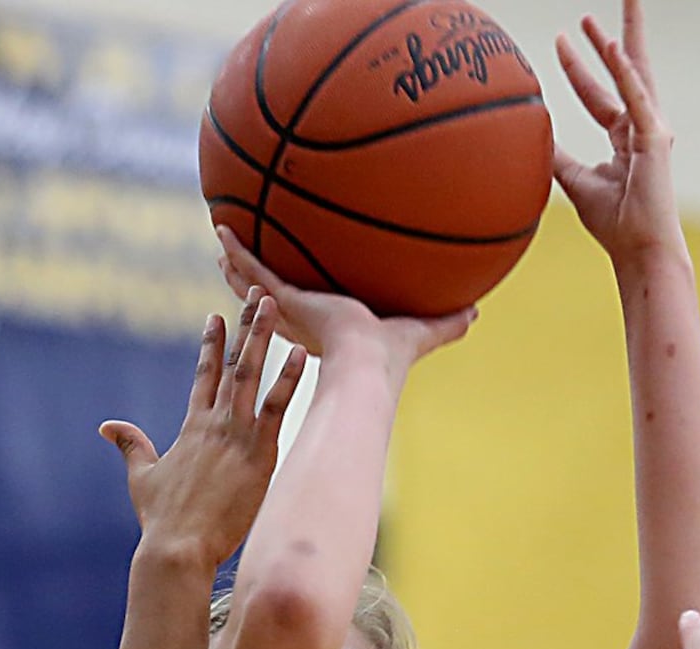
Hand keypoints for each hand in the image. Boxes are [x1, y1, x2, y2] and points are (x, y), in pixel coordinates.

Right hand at [102, 291, 308, 570]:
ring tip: (274, 306)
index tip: (217, 316)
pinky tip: (301, 353)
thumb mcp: (141, 476)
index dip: (211, 344)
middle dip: (246, 327)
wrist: (178, 547)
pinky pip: (277, 408)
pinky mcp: (258, 454)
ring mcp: (236, 435)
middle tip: (258, 295)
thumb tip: (106, 427)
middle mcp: (214, 423)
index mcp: (191, 427)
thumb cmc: (162, 519)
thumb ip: (130, 445)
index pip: (203, 375)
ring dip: (264, 338)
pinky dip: (288, 380)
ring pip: (253, 375)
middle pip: (233, 365)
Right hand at [215, 227, 474, 376]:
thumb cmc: (395, 360)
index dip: (295, 305)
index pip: (308, 316)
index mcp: (330, 334)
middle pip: (272, 302)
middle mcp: (305, 325)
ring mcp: (290, 313)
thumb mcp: (425, 330)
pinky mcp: (283, 302)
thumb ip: (447, 323)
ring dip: (238, 265)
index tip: (287, 294)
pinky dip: (238, 250)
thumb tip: (478, 312)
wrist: (367, 369)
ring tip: (221, 244)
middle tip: (241, 265)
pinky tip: (223, 228)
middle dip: (257, 284)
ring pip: (254, 285)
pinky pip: (255, 270)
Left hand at [553, 2, 683, 263]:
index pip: (598, 94)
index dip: (578, 68)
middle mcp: (641, 126)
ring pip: (636, 72)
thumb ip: (558, 158)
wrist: (639, 251)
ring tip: (621, 3)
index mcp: (624, 137)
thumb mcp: (576, 183)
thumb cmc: (616, 225)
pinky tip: (614, 47)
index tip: (560, 41)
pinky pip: (637, 97)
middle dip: (607, 39)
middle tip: (589, 13)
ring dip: (624, 37)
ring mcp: (650, 129)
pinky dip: (625, 73)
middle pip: (623, 71)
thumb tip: (534, 139)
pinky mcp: (655, 138)